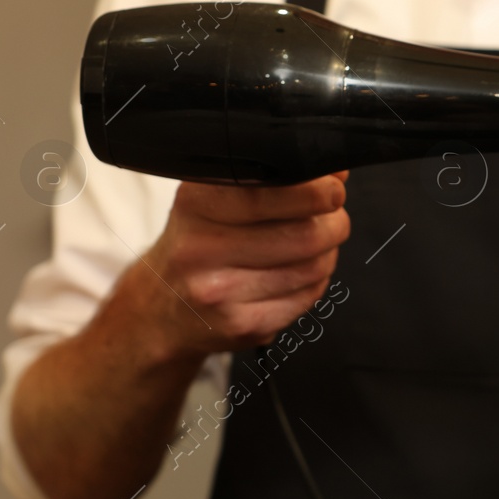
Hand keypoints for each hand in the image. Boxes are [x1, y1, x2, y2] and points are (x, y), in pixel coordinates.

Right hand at [140, 170, 350, 358]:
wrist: (162, 307)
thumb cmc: (199, 243)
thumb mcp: (217, 198)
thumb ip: (275, 179)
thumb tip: (335, 173)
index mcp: (196, 204)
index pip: (272, 192)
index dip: (316, 191)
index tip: (333, 189)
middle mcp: (201, 248)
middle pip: (306, 234)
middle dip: (333, 224)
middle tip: (331, 219)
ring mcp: (220, 292)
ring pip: (313, 267)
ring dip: (327, 254)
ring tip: (311, 248)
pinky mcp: (243, 325)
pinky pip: (308, 298)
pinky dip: (315, 283)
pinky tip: (296, 276)